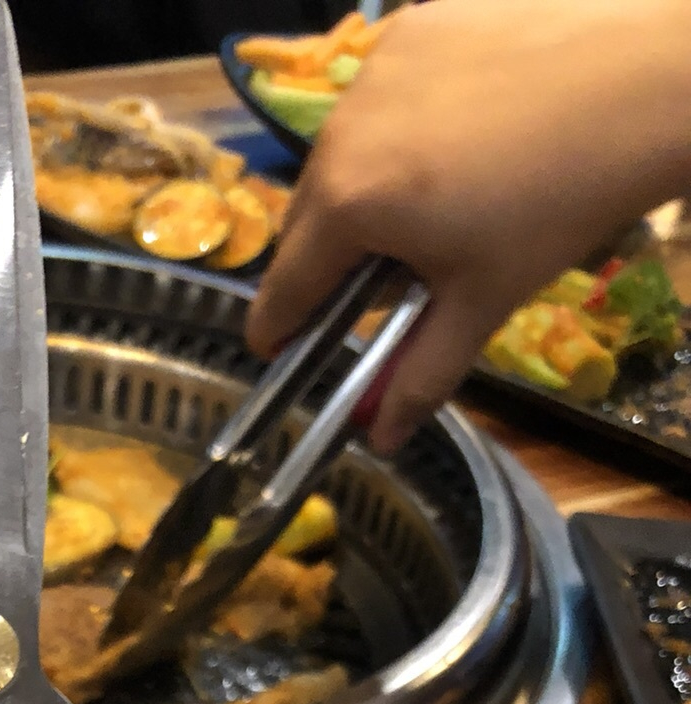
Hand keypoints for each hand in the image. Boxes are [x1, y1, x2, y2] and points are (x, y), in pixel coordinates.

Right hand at [249, 0, 690, 451]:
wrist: (646, 82)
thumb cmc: (559, 203)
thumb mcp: (483, 302)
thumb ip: (419, 376)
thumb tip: (379, 440)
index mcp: (348, 204)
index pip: (283, 285)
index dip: (278, 330)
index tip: (278, 351)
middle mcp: (341, 128)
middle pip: (307, 217)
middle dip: (329, 260)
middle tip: (376, 286)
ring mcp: (376, 67)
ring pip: (342, 153)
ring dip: (362, 190)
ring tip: (428, 207)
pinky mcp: (414, 26)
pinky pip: (380, 97)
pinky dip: (399, 128)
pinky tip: (455, 140)